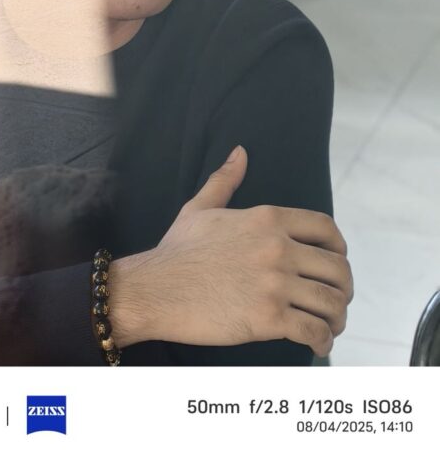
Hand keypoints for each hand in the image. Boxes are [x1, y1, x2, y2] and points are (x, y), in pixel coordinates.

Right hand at [109, 146, 353, 356]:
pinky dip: (323, 341)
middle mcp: (277, 248)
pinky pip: (314, 331)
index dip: (339, 249)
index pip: (326, 229)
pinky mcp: (268, 318)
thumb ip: (225, 180)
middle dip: (343, 288)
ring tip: (329, 326)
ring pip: (331, 302)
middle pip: (337, 268)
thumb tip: (240, 152)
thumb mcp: (199, 207)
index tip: (335, 263)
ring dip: (337, 317)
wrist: (154, 289)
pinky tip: (316, 345)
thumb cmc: (176, 251)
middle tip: (335, 300)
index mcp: (267, 219)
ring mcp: (275, 284)